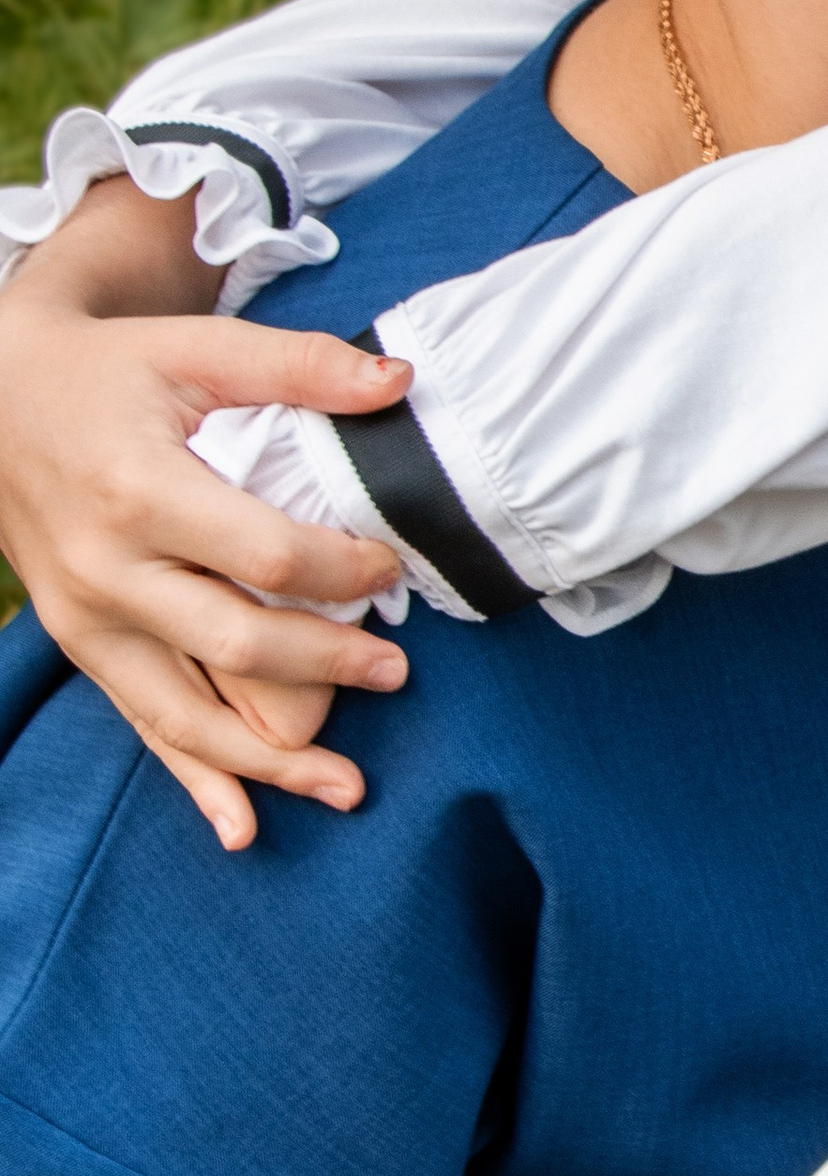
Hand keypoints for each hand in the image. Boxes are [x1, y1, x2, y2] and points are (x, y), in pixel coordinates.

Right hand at [0, 183, 415, 848]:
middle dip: (325, 670)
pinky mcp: (80, 644)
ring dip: (269, 760)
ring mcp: (86, 618)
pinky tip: (242, 826)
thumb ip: (301, 365)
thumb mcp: (196, 349)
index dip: (342, 575)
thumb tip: (400, 383)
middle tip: (397, 676)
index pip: (265, 558)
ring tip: (348, 789)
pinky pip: (142, 723)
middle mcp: (106, 568)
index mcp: (140, 492)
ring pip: (185, 711)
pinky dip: (194, 778)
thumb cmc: (112, 371)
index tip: (392, 571)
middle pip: (233, 645)